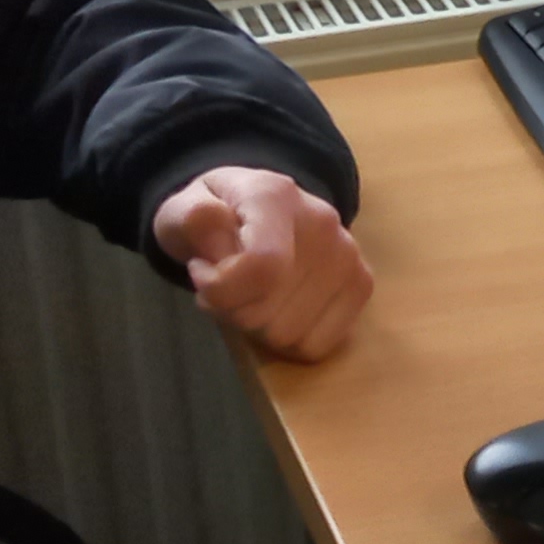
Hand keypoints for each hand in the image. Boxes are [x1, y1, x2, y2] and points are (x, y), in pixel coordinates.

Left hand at [155, 167, 371, 361]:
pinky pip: (317, 346)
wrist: (254, 210)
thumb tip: (216, 238)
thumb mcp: (182, 210)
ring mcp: (348, 256)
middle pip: (269, 313)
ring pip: (290, 336)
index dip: (221, 291)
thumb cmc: (214, 218)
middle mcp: (323, 223)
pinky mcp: (361, 285)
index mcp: (275, 197)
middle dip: (233, 310)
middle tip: (225, 286)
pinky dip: (288, 341)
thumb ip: (191, 219)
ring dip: (258, 328)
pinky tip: (278, 309)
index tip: (202, 275)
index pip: (263, 268)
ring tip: (251, 296)